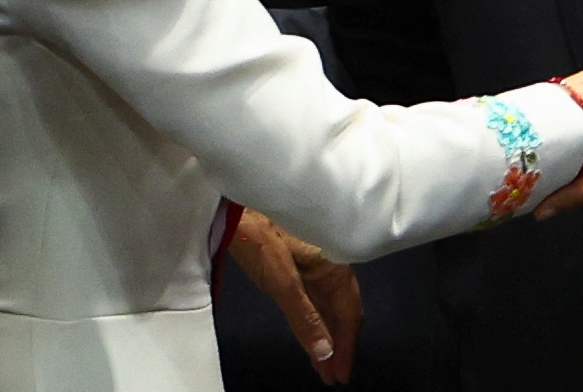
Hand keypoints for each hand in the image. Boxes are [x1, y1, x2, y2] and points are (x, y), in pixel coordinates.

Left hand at [227, 210, 361, 385]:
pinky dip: (314, 320)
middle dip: (337, 345)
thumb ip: (305, 318)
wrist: (233, 208)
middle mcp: (331, 264)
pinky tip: (312, 337)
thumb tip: (325, 353)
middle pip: (341, 310)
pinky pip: (313, 298)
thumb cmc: (259, 238)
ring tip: (323, 366)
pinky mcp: (298, 263)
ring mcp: (314, 263)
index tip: (341, 374)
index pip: (349, 312)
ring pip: (327, 306)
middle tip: (333, 377)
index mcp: (335, 264)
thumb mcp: (282, 282)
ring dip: (325, 336)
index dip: (346, 346)